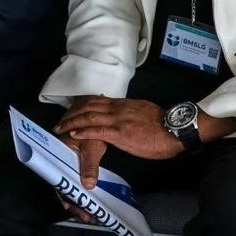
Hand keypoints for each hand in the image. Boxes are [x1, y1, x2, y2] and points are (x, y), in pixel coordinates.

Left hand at [55, 97, 181, 164]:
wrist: (175, 129)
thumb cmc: (165, 125)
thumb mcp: (147, 112)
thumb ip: (134, 113)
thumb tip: (127, 117)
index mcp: (126, 104)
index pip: (99, 100)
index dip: (83, 104)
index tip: (73, 109)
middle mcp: (119, 109)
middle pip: (89, 106)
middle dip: (72, 113)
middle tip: (61, 120)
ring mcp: (119, 120)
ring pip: (89, 116)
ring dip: (72, 122)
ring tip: (60, 127)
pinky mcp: (120, 134)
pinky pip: (97, 131)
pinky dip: (83, 132)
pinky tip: (73, 135)